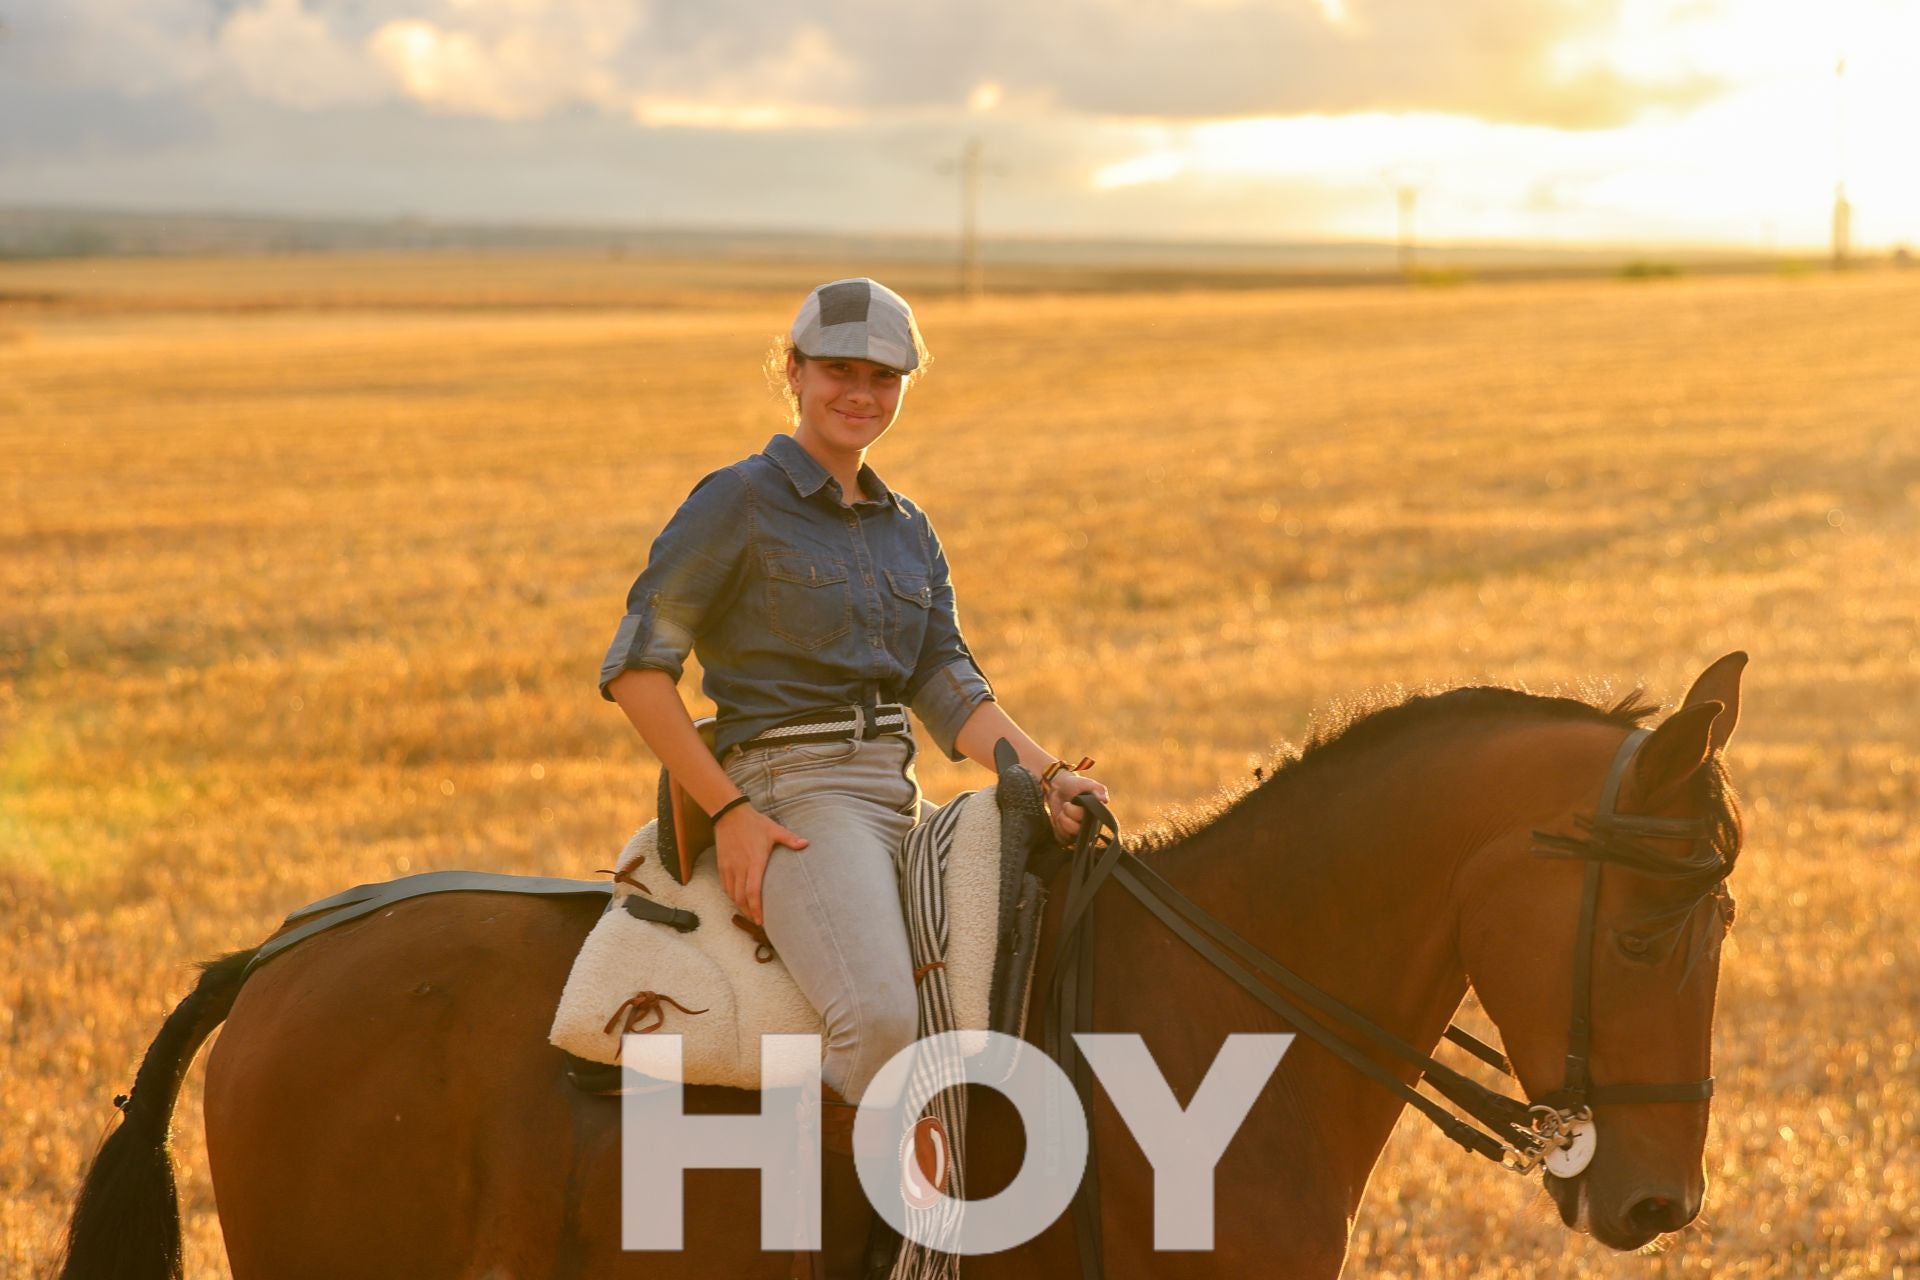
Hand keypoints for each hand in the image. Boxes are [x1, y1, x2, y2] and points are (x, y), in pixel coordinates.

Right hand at [713, 803, 808, 926]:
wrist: (729, 814)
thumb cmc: (754, 823)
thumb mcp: (774, 830)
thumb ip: (790, 839)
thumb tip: (807, 844)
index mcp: (754, 861)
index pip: (753, 891)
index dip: (756, 908)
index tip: (761, 920)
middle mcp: (740, 867)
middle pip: (741, 898)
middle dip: (749, 912)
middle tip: (758, 921)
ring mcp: (729, 867)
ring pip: (732, 894)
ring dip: (740, 906)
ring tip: (750, 913)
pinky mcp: (722, 865)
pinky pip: (725, 886)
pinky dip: (732, 896)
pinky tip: (738, 900)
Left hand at [1045, 772, 1111, 845]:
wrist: (1059, 788)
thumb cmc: (1076, 785)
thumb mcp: (1088, 784)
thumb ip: (1098, 790)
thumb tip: (1104, 800)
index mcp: (1097, 816)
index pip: (1089, 824)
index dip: (1077, 813)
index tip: (1072, 801)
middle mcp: (1090, 828)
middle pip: (1077, 830)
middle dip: (1068, 815)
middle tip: (1066, 804)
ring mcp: (1079, 834)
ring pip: (1069, 836)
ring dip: (1061, 821)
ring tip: (1063, 811)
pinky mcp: (1068, 837)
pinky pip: (1062, 839)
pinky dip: (1058, 828)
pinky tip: (1060, 818)